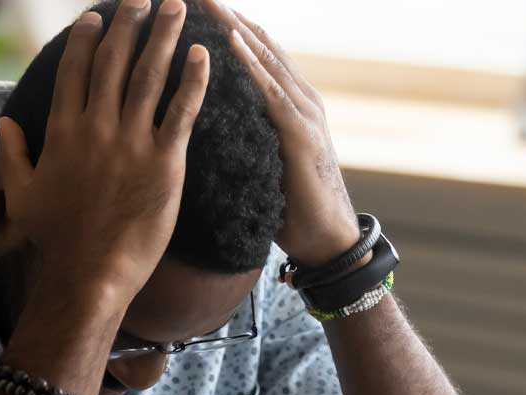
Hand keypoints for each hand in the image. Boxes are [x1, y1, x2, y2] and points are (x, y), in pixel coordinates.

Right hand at [0, 0, 208, 298]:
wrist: (90, 274)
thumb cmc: (56, 240)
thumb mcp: (23, 193)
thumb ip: (14, 153)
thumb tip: (5, 122)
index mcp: (62, 131)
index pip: (75, 70)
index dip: (89, 39)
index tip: (98, 15)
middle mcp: (96, 128)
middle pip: (115, 62)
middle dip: (130, 22)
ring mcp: (131, 143)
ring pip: (150, 76)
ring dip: (164, 36)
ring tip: (176, 5)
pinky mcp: (164, 163)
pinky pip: (182, 112)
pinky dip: (193, 79)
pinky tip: (202, 53)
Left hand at [206, 1, 361, 267]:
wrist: (327, 240)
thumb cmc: (291, 208)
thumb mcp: (262, 163)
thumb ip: (246, 138)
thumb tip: (209, 132)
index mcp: (289, 105)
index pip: (255, 54)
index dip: (228, 26)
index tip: (198, 6)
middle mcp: (300, 99)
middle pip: (259, 45)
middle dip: (227, 15)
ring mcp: (304, 113)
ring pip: (266, 58)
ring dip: (235, 26)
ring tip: (209, 1)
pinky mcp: (301, 134)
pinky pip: (272, 91)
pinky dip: (252, 63)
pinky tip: (231, 41)